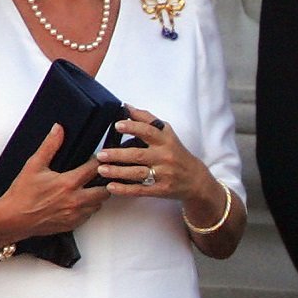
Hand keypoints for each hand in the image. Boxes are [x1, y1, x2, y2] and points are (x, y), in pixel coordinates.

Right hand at [0, 123, 111, 240]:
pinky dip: (88, 208)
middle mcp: (75, 200)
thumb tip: (58, 129)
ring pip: (98, 205)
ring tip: (89, 187)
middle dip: (104, 181)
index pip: (95, 169)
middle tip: (98, 175)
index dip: (99, 162)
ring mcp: (75, 215)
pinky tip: (79, 201)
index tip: (97, 158)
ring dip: (97, 196)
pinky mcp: (71, 225)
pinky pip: (88, 216)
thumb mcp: (34, 165)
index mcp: (68, 183)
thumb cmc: (22, 193)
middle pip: (104, 191)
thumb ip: (49, 146)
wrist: (13, 219)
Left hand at [95, 105, 221, 205]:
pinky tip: (111, 186)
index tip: (117, 125)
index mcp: (165, 140)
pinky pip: (140, 190)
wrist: (195, 179)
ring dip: (118, 172)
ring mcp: (163, 175)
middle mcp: (164, 157)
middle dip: (118, 155)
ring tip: (102, 169)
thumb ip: (147, 120)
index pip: (148, 131)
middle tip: (101, 154)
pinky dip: (125, 189)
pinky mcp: (161, 190)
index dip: (132, 127)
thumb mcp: (167, 133)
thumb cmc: (177, 153)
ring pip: (137, 173)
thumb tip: (127, 107)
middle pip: (138, 155)